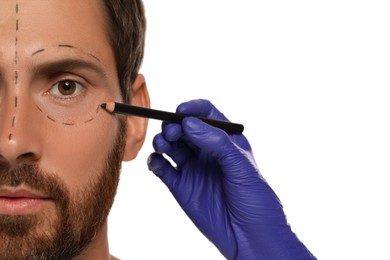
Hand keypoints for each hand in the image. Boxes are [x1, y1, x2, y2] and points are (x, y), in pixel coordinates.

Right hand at [147, 99, 315, 259]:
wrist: (249, 236)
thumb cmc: (255, 199)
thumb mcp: (241, 165)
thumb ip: (216, 142)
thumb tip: (189, 123)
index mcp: (225, 140)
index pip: (206, 115)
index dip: (193, 109)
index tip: (182, 111)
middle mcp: (207, 151)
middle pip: (184, 128)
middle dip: (175, 125)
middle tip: (172, 132)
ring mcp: (193, 168)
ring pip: (171, 146)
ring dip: (163, 141)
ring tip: (163, 145)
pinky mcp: (181, 186)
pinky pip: (163, 168)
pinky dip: (155, 162)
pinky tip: (157, 162)